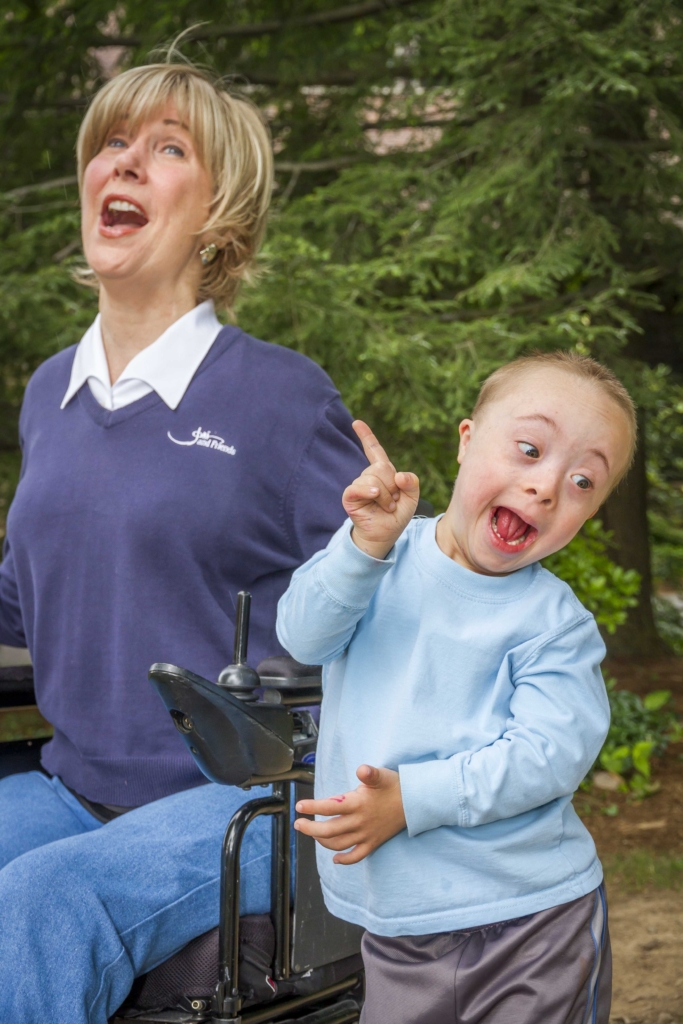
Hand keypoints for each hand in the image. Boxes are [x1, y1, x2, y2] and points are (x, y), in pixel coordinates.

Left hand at [293, 764, 405, 864]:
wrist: (415, 804)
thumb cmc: (395, 786)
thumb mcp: (382, 775)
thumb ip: (370, 773)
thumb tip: (361, 769)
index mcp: (358, 803)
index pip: (330, 807)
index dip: (312, 807)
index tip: (299, 806)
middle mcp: (360, 822)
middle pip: (329, 830)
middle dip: (310, 829)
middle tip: (298, 824)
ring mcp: (366, 834)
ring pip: (339, 844)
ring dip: (322, 842)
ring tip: (312, 834)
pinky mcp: (373, 842)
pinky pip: (357, 856)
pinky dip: (345, 860)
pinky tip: (336, 859)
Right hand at [343, 421, 419, 559]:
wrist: (385, 535)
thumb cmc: (396, 515)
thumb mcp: (412, 497)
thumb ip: (412, 482)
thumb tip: (399, 475)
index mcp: (383, 473)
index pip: (374, 450)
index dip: (366, 436)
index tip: (356, 422)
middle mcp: (369, 476)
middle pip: (382, 467)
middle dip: (393, 486)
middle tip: (393, 501)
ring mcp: (358, 485)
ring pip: (374, 478)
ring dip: (386, 496)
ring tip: (386, 507)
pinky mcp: (350, 496)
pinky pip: (359, 487)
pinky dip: (371, 492)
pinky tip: (375, 497)